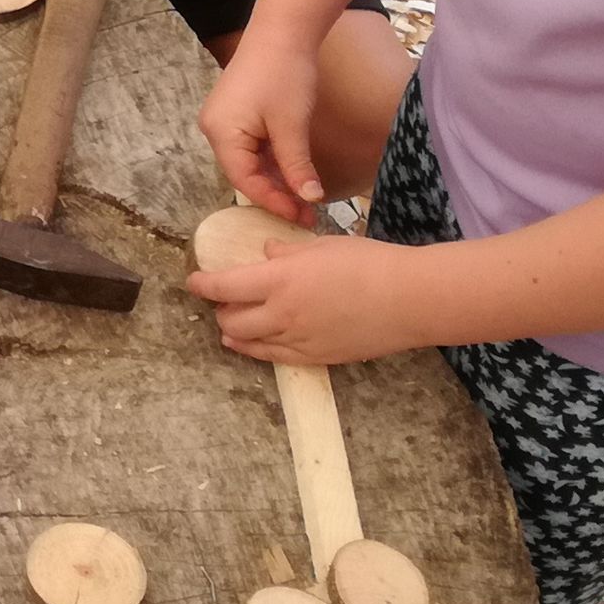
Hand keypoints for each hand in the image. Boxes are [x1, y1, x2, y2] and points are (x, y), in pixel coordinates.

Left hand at [189, 229, 439, 364]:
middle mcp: (281, 312)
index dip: (203, 284)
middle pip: (232, 318)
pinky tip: (256, 346)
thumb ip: (288, 253)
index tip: (194, 281)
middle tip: (219, 301)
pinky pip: (276, 358)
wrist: (409, 299)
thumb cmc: (370, 263)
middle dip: (220, 309)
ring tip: (229, 326)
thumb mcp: (323, 246)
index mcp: (279, 279)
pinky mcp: (317, 358)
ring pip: (249, 343)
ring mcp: (298, 339)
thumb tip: (267, 254)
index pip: (224, 286)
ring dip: (235, 332)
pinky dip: (259, 350)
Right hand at [200, 29, 327, 219]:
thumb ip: (297, 166)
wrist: (282, 30)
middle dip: (276, 194)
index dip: (273, 202)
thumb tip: (310, 200)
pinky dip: (273, 161)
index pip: (244, 181)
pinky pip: (253, 147)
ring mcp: (224, 121)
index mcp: (221, 133)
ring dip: (276, 179)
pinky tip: (294, 172)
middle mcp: (215, 129)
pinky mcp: (237, 113)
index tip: (301, 216)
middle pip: (245, 174)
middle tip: (306, 213)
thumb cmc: (284, 74)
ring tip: (304, 197)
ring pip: (250, 162)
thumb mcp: (292, 126)